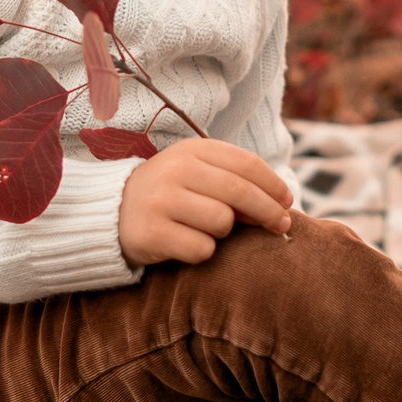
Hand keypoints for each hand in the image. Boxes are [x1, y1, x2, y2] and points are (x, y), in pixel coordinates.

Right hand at [118, 138, 293, 266]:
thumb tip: (283, 206)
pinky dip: (202, 251)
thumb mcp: (199, 175)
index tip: (287, 202)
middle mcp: (175, 170)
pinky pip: (201, 248)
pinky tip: (186, 243)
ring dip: (223, 232)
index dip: (273, 185)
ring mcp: (161, 201)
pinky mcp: (152, 232)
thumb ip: (237, 182)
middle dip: (268, 212)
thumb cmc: (171, 194)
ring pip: (222, 221)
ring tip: (205, 228)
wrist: (114, 212)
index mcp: (192, 150)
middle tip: (282, 226)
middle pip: (240, 192)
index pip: (246, 164)